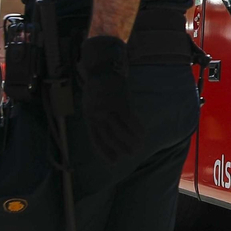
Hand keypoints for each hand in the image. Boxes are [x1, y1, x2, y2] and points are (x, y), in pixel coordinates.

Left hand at [78, 35, 142, 162]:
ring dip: (130, 141)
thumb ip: (95, 118)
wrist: (103, 68)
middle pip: (109, 137)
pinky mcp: (121, 102)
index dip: (104, 152)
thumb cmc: (97, 87)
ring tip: (137, 148)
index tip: (113, 162)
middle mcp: (98, 114)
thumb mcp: (90, 103)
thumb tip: (105, 134)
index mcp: (89, 116)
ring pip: (121, 130)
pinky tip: (142, 135)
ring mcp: (109, 108)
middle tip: (129, 155)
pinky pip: (130, 120)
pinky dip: (137, 129)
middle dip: (120, 148)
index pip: (96, 138)